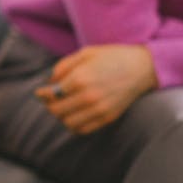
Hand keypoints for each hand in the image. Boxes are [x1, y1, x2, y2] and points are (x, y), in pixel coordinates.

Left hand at [35, 44, 157, 134]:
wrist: (142, 67)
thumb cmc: (111, 56)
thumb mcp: (85, 53)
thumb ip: (64, 66)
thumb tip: (50, 81)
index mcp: (80, 78)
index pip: (52, 94)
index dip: (42, 94)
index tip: (40, 92)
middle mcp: (88, 96)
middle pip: (57, 110)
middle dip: (49, 105)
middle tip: (50, 99)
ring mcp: (99, 109)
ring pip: (68, 123)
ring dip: (61, 116)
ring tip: (63, 107)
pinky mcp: (108, 118)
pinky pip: (83, 129)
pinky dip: (74, 125)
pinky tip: (75, 115)